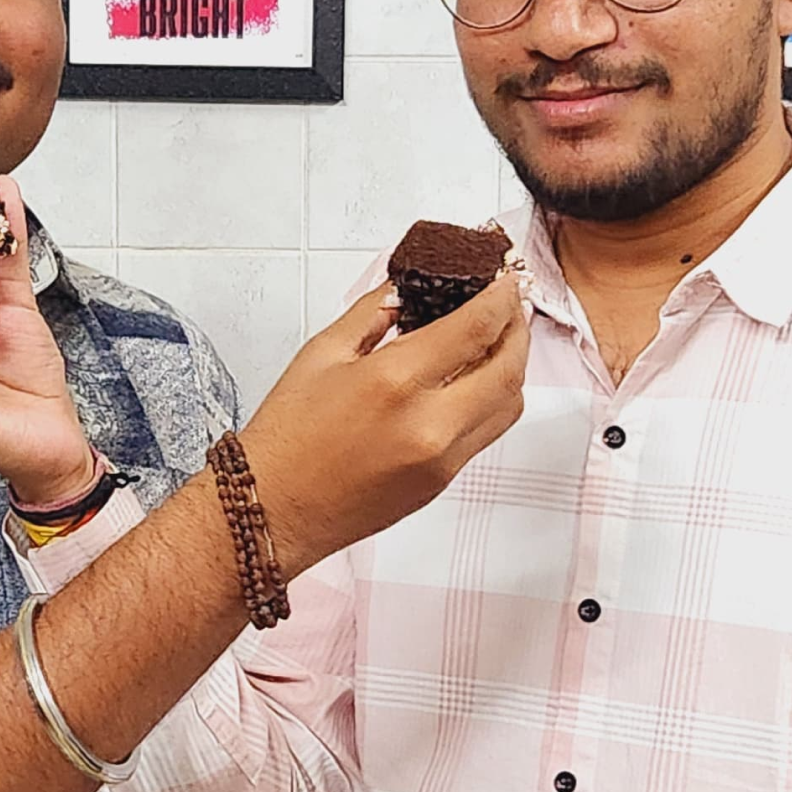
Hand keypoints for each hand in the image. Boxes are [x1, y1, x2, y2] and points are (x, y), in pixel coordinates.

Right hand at [242, 274, 527, 579]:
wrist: (273, 512)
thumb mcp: (321, 354)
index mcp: (394, 382)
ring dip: (512, 366)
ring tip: (496, 340)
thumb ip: (374, 313)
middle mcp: (428, 424)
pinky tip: (472, 381)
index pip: (477, 328)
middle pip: (509, 368)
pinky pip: (486, 433)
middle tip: (510, 305)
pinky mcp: (442, 482)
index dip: (501, 296)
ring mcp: (442, 459)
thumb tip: (408, 290)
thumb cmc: (286, 440)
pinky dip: (491, 400)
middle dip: (518, 328)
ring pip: (509, 405)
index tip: (504, 279)